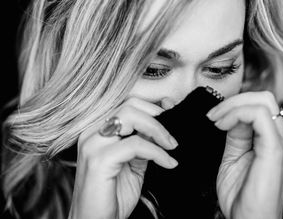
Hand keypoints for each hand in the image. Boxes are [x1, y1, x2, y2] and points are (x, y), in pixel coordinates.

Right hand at [68, 97, 178, 218]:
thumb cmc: (112, 197)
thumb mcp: (133, 164)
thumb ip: (144, 143)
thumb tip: (162, 127)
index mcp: (98, 131)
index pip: (127, 103)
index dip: (153, 104)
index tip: (172, 110)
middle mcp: (92, 133)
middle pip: (130, 104)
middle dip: (157, 116)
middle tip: (172, 136)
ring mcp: (93, 144)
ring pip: (131, 116)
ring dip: (158, 130)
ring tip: (171, 146)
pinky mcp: (99, 159)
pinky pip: (136, 144)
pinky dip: (157, 152)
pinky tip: (168, 163)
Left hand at [207, 91, 282, 218]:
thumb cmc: (241, 196)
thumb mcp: (233, 157)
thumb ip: (235, 135)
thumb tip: (230, 115)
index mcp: (271, 139)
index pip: (258, 105)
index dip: (233, 105)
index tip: (212, 117)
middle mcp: (280, 137)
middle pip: (264, 98)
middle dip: (234, 100)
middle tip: (213, 115)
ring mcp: (280, 142)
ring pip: (263, 101)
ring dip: (233, 105)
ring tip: (215, 120)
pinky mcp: (275, 149)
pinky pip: (259, 116)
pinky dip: (237, 114)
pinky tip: (222, 126)